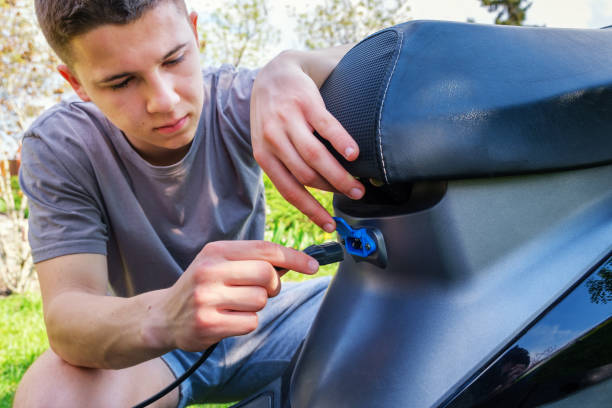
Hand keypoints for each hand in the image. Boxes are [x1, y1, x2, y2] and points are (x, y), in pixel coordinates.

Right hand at [161, 241, 318, 351]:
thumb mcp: (219, 263)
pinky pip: (250, 322)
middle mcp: (209, 271)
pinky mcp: (208, 324)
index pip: (265, 249)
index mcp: (215, 251)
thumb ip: (252, 259)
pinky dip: (246, 322)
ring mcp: (207, 298)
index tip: (313, 264)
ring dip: (256, 305)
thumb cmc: (202, 286)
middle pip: (267, 274)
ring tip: (235, 305)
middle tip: (263, 290)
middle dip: (273, 285)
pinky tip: (228, 320)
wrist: (163, 316)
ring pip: (260, 300)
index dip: (294, 257)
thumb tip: (297, 260)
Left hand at [250, 50, 364, 231]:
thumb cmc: (275, 115)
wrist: (274, 74)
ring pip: (317, 156)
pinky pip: (326, 127)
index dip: (311, 211)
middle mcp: (273, 139)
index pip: (290, 190)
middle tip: (355, 196)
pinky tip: (354, 153)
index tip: (330, 225)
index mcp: (264, 155)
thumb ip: (284, 166)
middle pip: (307, 175)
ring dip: (341, 174)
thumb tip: (309, 199)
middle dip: (333, 190)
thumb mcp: (269, 142)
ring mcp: (289, 120)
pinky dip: (342, 143)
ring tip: (359, 184)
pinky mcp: (306, 103)